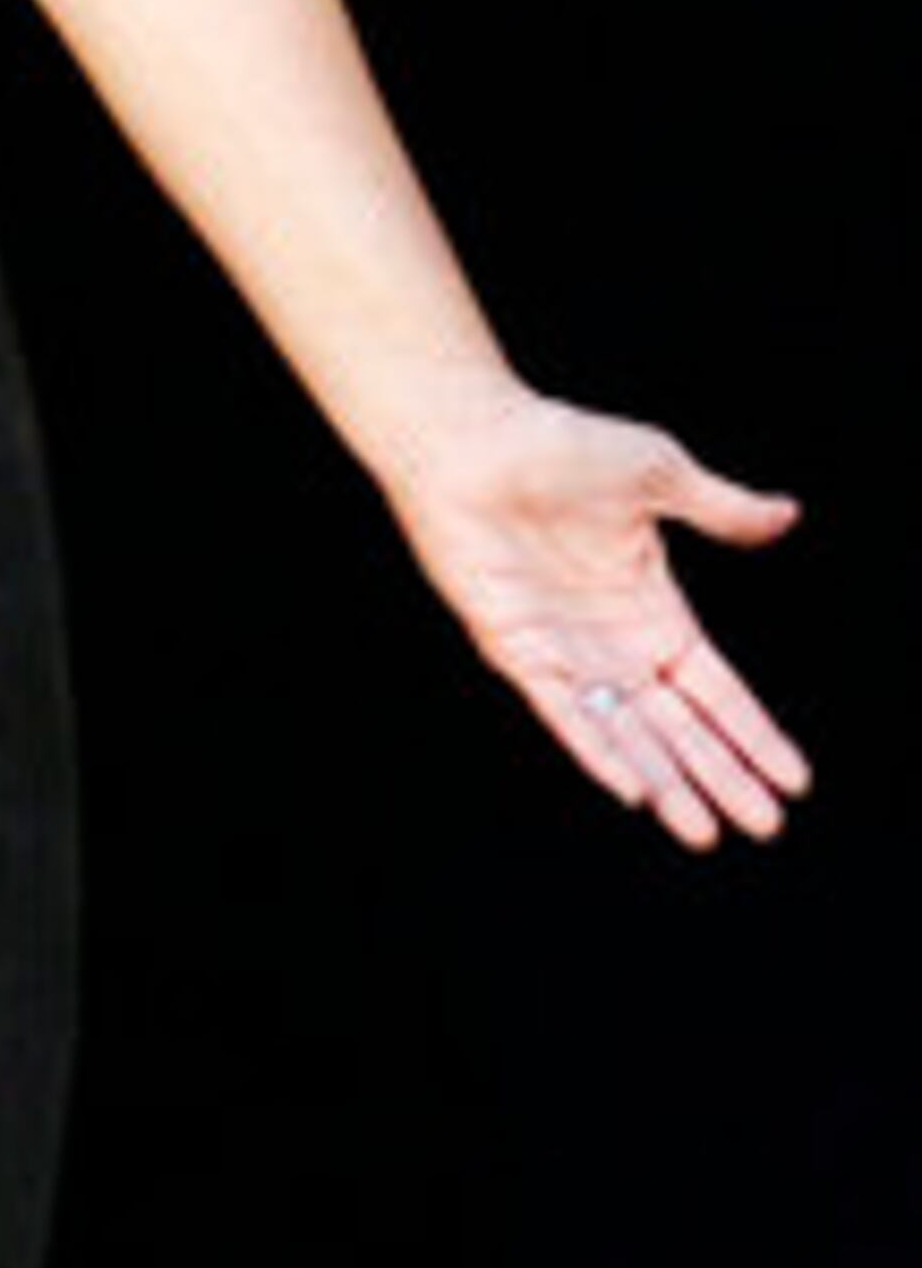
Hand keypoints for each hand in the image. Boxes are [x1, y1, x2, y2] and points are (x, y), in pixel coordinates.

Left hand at [379, 392, 807, 846]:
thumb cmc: (557, 445)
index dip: (752, 731)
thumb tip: (789, 514)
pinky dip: (595, 748)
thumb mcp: (659, 475)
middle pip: (678, 724)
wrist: (471, 437)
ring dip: (665, 780)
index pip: (713, 686)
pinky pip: (561, 710)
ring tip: (704, 831)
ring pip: (625, 731)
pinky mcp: (513, 645)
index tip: (795, 779)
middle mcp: (609, 638)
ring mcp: (562, 646)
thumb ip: (722, 507)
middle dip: (722, 775)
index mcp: (649, 606)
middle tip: (765, 826)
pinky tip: (630, 788)